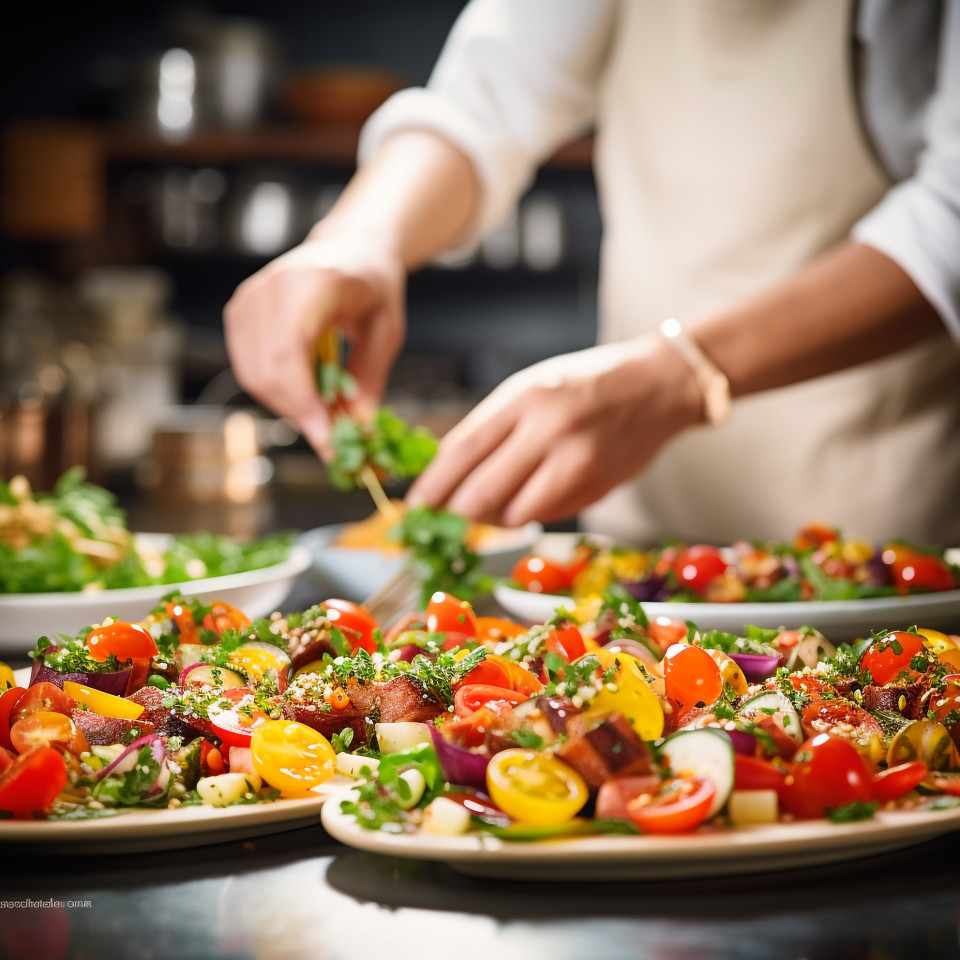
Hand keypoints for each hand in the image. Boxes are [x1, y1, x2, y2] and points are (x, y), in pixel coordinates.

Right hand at [223, 231, 405, 455]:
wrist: (350, 247)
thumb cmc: (372, 285)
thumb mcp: (387, 330)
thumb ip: (370, 378)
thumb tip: (356, 427)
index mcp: (314, 282)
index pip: (290, 350)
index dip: (303, 400)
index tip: (326, 437)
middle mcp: (271, 287)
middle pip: (267, 370)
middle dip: (299, 413)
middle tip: (332, 436)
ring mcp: (249, 298)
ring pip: (253, 375)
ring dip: (288, 406)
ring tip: (324, 411)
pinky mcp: (239, 312)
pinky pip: (248, 368)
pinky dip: (277, 391)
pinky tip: (305, 392)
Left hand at [407, 336, 703, 525]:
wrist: (659, 385)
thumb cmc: (586, 384)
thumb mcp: (531, 387)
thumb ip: (492, 426)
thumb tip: (449, 472)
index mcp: (525, 398)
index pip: (462, 451)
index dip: (434, 484)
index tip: (418, 502)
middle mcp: (549, 430)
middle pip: (482, 492)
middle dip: (458, 510)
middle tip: (451, 512)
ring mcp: (576, 462)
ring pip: (513, 514)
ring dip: (493, 519)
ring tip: (492, 506)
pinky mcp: (597, 487)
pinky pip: (546, 516)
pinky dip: (527, 515)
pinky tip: (528, 500)